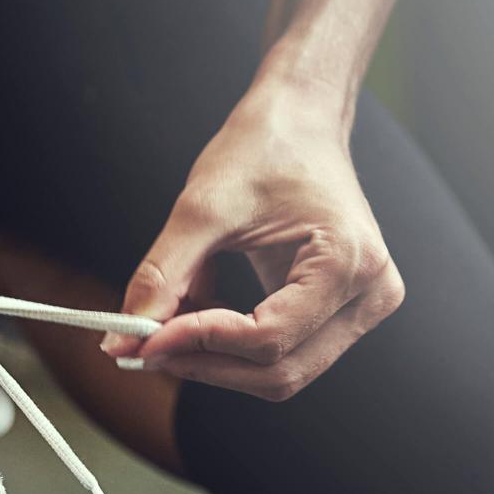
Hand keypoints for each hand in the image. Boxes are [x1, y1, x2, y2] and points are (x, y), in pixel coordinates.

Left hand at [102, 84, 403, 401]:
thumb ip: (163, 277)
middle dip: (206, 364)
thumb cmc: (263, 148)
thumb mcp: (202, 208)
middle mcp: (371, 293)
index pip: (269, 338)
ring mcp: (363, 307)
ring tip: (170, 326)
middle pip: (279, 371)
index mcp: (349, 261)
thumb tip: (122, 342)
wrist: (300, 120)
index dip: (200, 345)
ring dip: (217, 360)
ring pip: (281, 372)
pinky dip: (233, 347)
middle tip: (146, 348)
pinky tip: (200, 315)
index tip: (144, 340)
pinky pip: (284, 353)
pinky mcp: (344, 313)